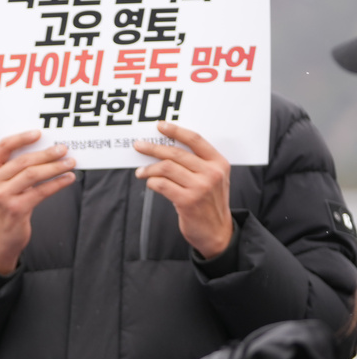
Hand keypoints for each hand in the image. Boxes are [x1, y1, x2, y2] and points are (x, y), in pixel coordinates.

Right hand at [0, 130, 76, 273]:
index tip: (39, 134)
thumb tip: (43, 150)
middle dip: (46, 153)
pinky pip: (41, 191)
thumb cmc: (4, 207)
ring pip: (33, 174)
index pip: (3, 147)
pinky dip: (58, 183)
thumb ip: (11, 169)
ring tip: (70, 162)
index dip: (22, 138)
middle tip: (63, 149)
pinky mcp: (16, 209)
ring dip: (55, 167)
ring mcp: (2, 196)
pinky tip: (68, 179)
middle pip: (23, 160)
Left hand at [134, 121, 232, 258]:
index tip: (160, 126)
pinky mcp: (188, 201)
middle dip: (153, 148)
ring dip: (149, 169)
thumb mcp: (213, 179)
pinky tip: (150, 183)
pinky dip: (152, 182)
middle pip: (176, 153)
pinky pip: (162, 184)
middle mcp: (211, 173)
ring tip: (141, 172)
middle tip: (139, 146)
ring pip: (166, 168)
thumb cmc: (210, 203)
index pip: (195, 140)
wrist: (218, 232)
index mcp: (219, 163)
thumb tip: (164, 148)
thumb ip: (197, 163)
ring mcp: (200, 187)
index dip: (176, 131)